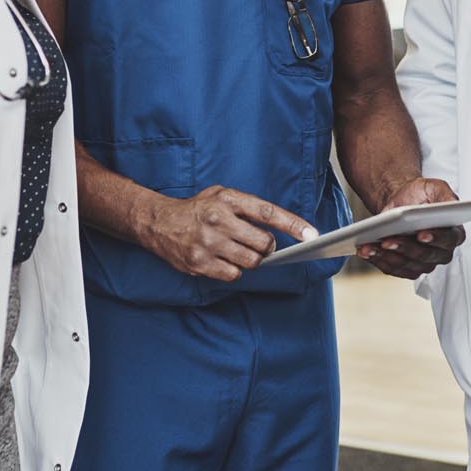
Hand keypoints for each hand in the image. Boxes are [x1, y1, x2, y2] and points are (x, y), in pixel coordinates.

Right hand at [140, 185, 317, 281]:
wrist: (158, 222)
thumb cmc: (198, 209)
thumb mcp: (221, 195)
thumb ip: (248, 208)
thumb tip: (279, 231)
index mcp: (228, 199)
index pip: (268, 212)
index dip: (292, 224)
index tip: (311, 235)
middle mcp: (218, 219)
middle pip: (263, 243)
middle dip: (266, 248)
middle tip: (256, 244)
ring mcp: (208, 243)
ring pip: (251, 262)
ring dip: (250, 260)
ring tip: (236, 250)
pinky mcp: (199, 263)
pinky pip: (233, 275)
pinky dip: (233, 270)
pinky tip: (221, 260)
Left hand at [357, 177, 464, 279]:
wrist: (403, 201)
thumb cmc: (421, 195)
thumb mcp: (436, 187)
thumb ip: (447, 196)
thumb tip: (451, 206)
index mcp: (453, 233)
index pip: (448, 240)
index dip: (436, 238)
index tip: (421, 234)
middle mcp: (441, 253)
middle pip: (425, 256)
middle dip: (405, 248)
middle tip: (388, 241)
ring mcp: (424, 263)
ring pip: (407, 265)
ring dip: (387, 257)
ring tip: (370, 247)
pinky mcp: (407, 268)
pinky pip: (393, 268)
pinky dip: (379, 260)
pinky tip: (367, 251)